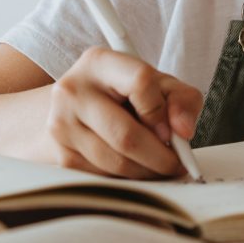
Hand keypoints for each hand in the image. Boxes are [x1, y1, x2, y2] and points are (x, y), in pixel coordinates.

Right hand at [45, 46, 202, 178]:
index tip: (174, 132)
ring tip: (158, 166)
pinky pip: (103, 178)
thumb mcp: (157, 84)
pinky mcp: (60, 155)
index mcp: (99, 62)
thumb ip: (181, 99)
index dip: (162, 112)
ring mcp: (61, 125)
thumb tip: (184, 130)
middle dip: (161, 157)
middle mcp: (73, 91)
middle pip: (126, 135)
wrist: (76, 108)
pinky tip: (135, 169)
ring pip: (116, 162)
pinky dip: (127, 180)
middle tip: (177, 163)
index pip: (139, 82)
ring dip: (146, 172)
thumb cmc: (123, 94)